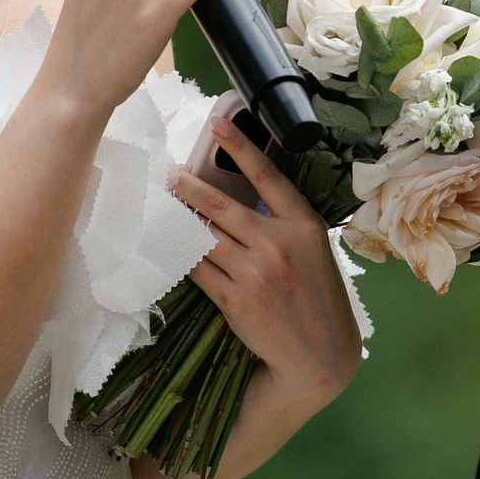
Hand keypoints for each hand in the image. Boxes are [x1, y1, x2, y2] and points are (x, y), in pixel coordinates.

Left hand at [168, 112, 363, 405]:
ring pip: (203, 236)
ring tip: (160, 206)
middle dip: (186, 185)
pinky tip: (168, 245)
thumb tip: (233, 199)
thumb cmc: (315, 296)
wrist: (319, 355)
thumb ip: (280, 224)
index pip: (268, 176)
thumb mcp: (312, 250)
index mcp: (304, 225)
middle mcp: (279, 244)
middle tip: (164, 172)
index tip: (217, 123)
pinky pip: (198, 269)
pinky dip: (181, 254)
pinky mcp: (235, 299)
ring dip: (178, 220)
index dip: (241, 146)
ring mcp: (256, 272)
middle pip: (220, 205)